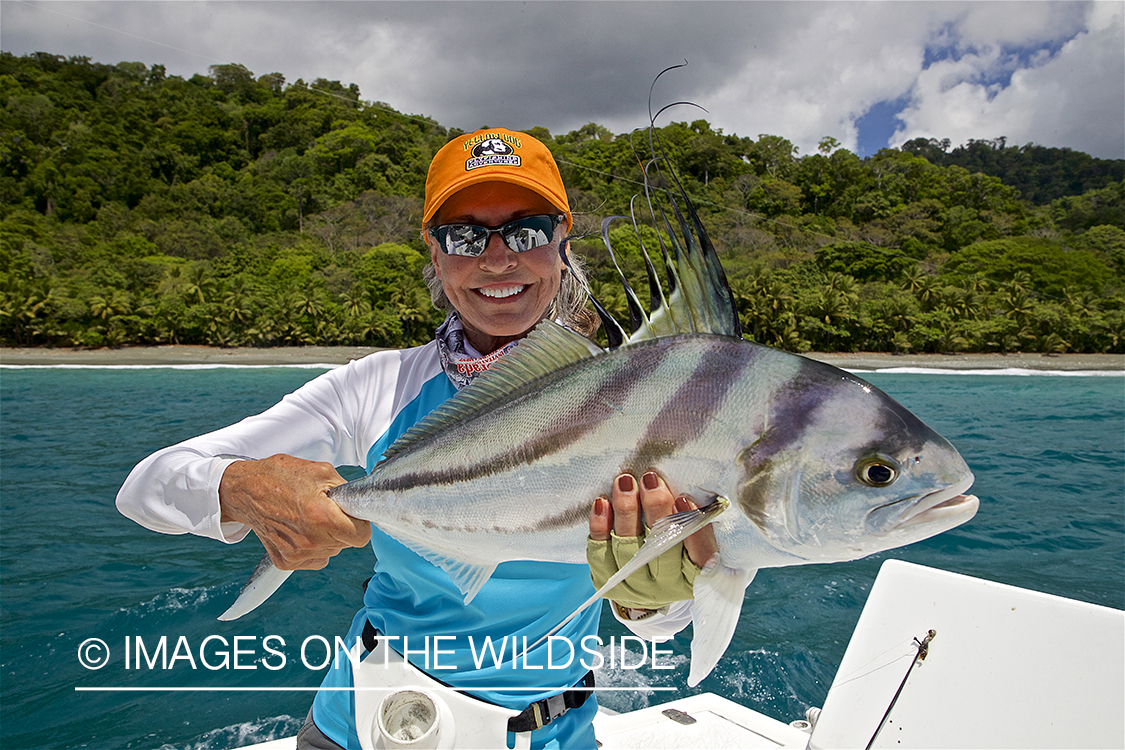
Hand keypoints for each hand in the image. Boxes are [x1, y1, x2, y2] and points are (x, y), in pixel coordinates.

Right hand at [219, 454, 370, 570]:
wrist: (245, 491)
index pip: (361, 536)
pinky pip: (317, 559)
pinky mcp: (286, 562)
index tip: (352, 514)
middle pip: (347, 543)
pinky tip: (301, 529)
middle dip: (343, 527)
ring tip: (309, 516)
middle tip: (326, 509)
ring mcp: (297, 554)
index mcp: (320, 516)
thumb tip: (360, 504)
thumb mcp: (321, 471)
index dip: (361, 523)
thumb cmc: (281, 476)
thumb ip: (346, 490)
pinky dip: (315, 546)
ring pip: (333, 551)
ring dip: (328, 536)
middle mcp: (309, 541)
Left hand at [587, 470, 718, 608]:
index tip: (684, 499)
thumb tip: (692, 490)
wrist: (647, 591)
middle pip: (660, 547)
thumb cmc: (679, 556)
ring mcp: (634, 585)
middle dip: (655, 509)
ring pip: (628, 547)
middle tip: (650, 480)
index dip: (693, 530)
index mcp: (694, 578)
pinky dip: (600, 526)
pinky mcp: (607, 579)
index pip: (701, 555)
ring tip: (625, 482)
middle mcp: (665, 586)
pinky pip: (600, 552)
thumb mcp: (696, 546)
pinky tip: (602, 502)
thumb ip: (696, 523)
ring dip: (626, 511)